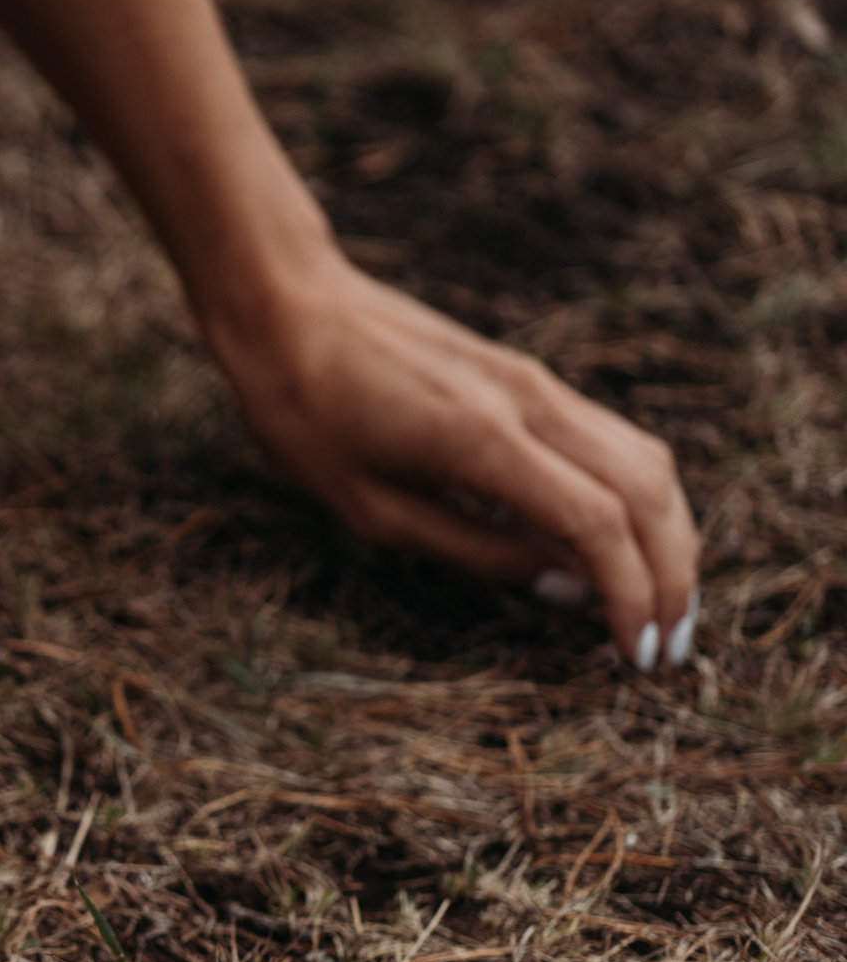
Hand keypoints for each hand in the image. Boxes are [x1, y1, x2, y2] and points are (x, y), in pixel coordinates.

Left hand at [203, 254, 699, 669]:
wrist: (290, 307)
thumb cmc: (306, 413)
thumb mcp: (367, 507)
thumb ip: (471, 549)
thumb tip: (562, 586)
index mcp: (482, 440)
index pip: (597, 523)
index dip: (630, 595)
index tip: (637, 654)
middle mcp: (530, 403)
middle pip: (646, 491)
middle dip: (672, 576)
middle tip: (666, 647)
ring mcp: (537, 383)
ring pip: (645, 460)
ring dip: (669, 537)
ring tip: (662, 607)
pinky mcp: (530, 377)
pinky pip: (612, 439)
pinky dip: (639, 497)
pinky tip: (626, 545)